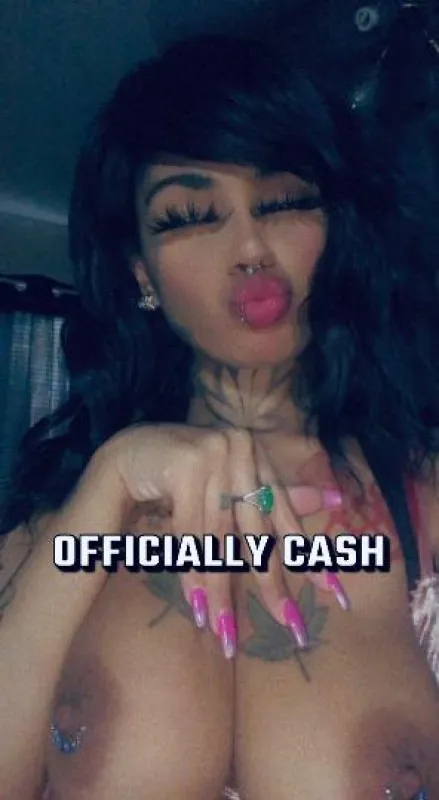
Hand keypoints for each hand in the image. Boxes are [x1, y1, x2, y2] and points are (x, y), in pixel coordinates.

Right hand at [103, 424, 347, 656]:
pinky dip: (192, 572)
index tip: (334, 593)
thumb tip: (333, 498)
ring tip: (227, 634)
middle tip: (292, 626)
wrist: (126, 456)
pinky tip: (197, 607)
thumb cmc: (182, 473)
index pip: (284, 513)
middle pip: (256, 531)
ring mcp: (214, 455)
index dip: (307, 554)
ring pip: (220, 539)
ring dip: (221, 591)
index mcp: (256, 456)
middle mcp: (240, 451)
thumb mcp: (231, 487)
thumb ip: (276, 495)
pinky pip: (190, 532)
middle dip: (272, 584)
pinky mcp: (185, 466)